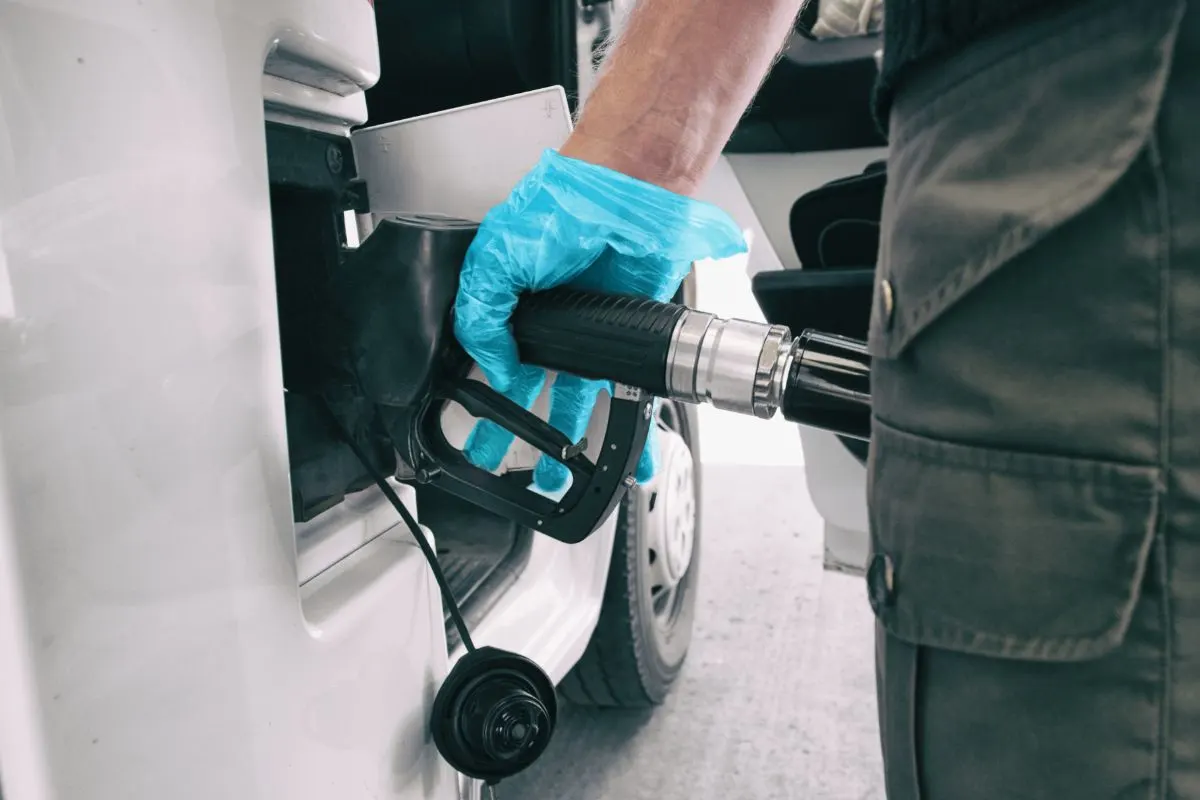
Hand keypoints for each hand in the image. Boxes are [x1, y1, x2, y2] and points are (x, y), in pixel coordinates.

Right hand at [453, 148, 745, 492]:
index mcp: (508, 303)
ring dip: (565, 444)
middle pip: (526, 392)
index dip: (477, 395)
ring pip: (573, 403)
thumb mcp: (496, 257)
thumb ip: (482, 315)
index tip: (469, 428)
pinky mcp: (628, 341)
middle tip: (497, 465)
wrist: (629, 194)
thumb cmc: (563, 206)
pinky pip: (627, 395)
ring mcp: (588, 335)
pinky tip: (632, 456)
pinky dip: (633, 431)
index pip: (485, 360)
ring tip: (555, 479)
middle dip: (512, 433)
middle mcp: (547, 322)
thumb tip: (491, 364)